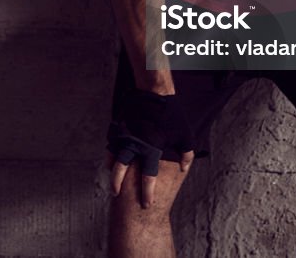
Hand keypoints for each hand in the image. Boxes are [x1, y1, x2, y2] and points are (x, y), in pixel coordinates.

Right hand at [106, 89, 193, 207]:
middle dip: (117, 184)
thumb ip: (186, 154)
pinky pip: (111, 143)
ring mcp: (124, 135)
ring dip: (111, 170)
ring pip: (112, 157)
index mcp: (151, 150)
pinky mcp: (118, 126)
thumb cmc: (172, 114)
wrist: (154, 92)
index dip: (147, 193)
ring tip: (112, 179)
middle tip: (116, 194)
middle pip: (121, 171)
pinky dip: (110, 153)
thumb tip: (184, 168)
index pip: (148, 178)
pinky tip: (111, 160)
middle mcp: (135, 145)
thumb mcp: (185, 135)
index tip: (146, 204)